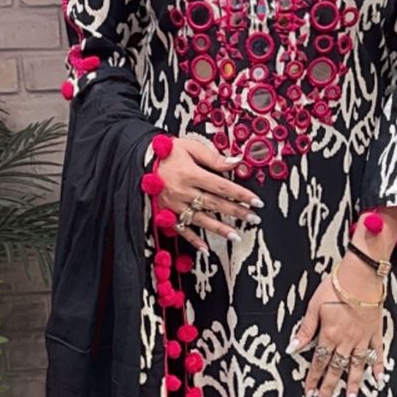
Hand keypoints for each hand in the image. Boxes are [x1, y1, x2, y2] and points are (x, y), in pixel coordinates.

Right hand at [155, 134, 262, 251]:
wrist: (140, 161)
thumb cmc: (167, 153)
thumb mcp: (190, 147)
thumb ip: (213, 157)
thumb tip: (236, 162)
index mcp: (190, 173)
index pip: (221, 186)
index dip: (241, 194)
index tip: (256, 201)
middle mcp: (183, 191)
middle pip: (215, 204)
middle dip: (236, 212)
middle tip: (254, 218)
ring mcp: (174, 205)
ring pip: (201, 219)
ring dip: (219, 229)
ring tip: (236, 236)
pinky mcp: (166, 213)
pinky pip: (181, 229)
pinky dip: (193, 240)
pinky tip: (205, 249)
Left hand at [292, 254, 387, 396]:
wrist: (361, 276)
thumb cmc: (336, 287)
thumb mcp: (313, 307)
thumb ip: (305, 330)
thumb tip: (292, 348)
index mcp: (329, 335)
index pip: (318, 362)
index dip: (313, 379)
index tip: (309, 393)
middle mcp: (346, 341)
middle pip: (336, 368)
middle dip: (329, 387)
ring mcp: (363, 338)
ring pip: (357, 366)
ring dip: (353, 384)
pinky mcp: (375, 332)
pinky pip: (377, 353)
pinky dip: (378, 366)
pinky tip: (379, 379)